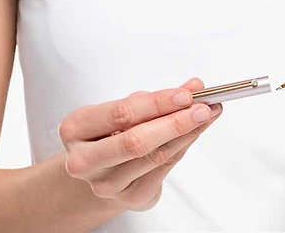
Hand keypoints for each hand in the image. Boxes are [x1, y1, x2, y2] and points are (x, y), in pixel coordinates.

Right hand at [59, 77, 221, 211]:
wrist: (99, 169)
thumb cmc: (110, 132)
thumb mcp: (124, 108)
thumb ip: (157, 98)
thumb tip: (193, 87)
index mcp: (76, 128)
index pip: (121, 114)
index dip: (157, 104)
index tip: (186, 94)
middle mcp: (84, 160)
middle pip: (136, 141)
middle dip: (174, 122)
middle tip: (202, 108)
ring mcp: (105, 184)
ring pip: (154, 156)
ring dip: (186, 134)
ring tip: (207, 115)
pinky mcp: (129, 197)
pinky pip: (163, 169)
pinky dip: (183, 147)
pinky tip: (195, 132)